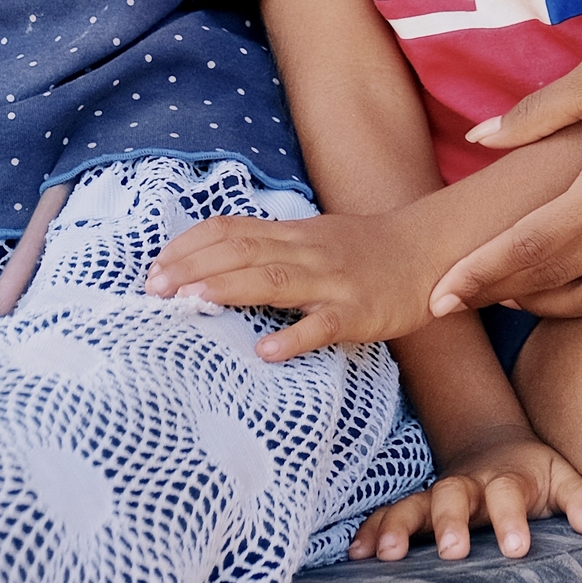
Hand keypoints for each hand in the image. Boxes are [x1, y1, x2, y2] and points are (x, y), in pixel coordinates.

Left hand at [146, 209, 438, 358]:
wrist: (427, 250)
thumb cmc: (362, 251)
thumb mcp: (311, 238)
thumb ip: (268, 248)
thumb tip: (210, 263)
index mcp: (291, 233)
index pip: (230, 230)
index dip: (189, 245)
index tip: (155, 266)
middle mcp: (307, 250)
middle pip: (242, 251)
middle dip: (194, 267)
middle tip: (153, 288)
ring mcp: (333, 281)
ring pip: (275, 280)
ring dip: (228, 289)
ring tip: (190, 302)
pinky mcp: (359, 312)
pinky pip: (324, 325)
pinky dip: (294, 337)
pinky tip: (266, 352)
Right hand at [350, 426, 581, 562]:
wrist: (493, 447)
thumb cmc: (533, 474)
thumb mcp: (562, 477)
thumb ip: (581, 498)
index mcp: (505, 479)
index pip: (508, 495)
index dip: (512, 520)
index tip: (517, 549)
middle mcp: (466, 486)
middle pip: (453, 495)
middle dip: (449, 521)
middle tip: (451, 551)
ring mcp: (435, 496)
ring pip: (412, 505)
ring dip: (398, 527)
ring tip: (387, 555)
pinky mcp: (414, 508)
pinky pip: (387, 516)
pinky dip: (372, 532)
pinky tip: (358, 555)